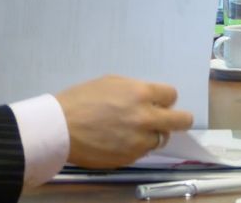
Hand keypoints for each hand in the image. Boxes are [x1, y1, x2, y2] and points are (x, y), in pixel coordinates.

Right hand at [56, 76, 193, 168]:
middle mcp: (145, 118)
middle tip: (174, 119)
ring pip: (161, 139)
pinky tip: (122, 140)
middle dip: (180, 119)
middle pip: (181, 121)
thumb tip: (150, 98)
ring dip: (154, 134)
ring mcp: (139, 140)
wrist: (60, 128)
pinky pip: (144, 152)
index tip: (160, 101)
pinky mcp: (129, 158)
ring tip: (137, 131)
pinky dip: (138, 146)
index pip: (171, 95)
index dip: (165, 98)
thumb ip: (136, 90)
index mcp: (141, 94)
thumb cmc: (81, 99)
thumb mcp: (112, 83)